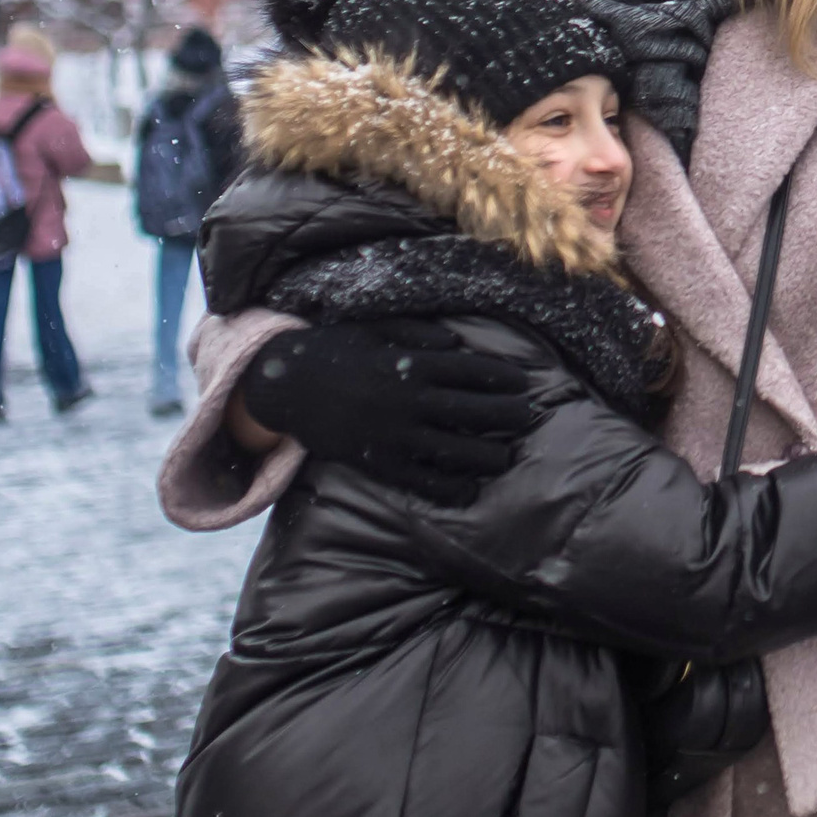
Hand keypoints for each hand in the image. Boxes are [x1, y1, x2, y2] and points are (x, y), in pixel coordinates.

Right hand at [241, 319, 537, 505]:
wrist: (286, 384)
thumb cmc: (336, 347)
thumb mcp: (376, 326)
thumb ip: (418, 331)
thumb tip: (457, 342)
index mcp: (409, 363)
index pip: (469, 370)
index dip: (502, 377)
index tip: (524, 382)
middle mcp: (406, 399)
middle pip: (470, 409)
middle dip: (506, 414)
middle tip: (531, 417)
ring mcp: (392, 433)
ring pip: (452, 448)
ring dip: (486, 454)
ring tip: (508, 456)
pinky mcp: (377, 461)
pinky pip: (419, 479)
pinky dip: (448, 487)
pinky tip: (470, 489)